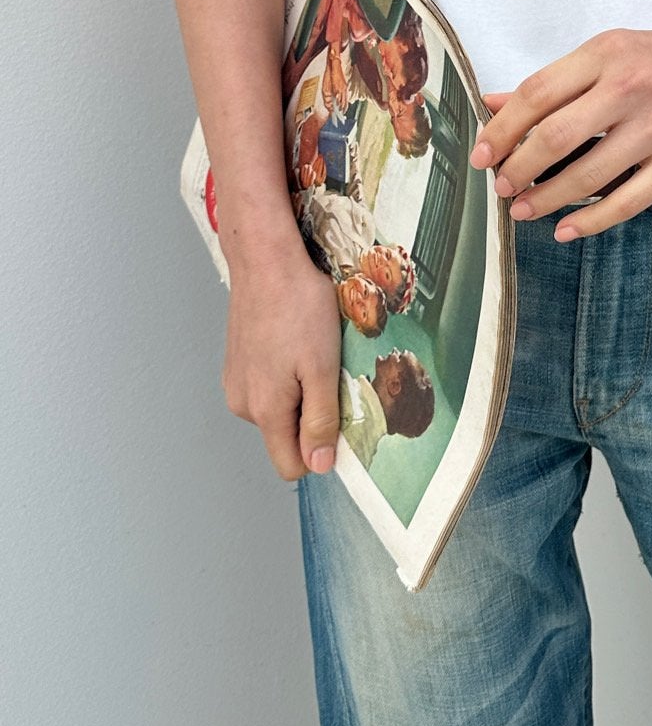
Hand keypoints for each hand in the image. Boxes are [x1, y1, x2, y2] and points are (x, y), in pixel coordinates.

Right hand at [221, 236, 342, 480]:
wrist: (266, 260)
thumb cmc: (297, 306)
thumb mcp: (322, 367)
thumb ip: (321, 421)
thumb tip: (319, 465)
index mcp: (265, 409)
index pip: (291, 465)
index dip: (321, 451)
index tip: (340, 417)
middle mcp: (243, 402)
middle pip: (286, 435)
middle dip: (312, 413)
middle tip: (327, 370)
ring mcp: (236, 381)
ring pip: (278, 408)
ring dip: (300, 390)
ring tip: (310, 350)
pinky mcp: (237, 362)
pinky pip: (267, 385)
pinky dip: (285, 372)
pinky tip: (294, 340)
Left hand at [467, 22, 651, 240]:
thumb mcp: (612, 52)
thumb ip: (556, 81)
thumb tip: (494, 105)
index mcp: (607, 53)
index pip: (537, 94)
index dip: (500, 130)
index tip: (481, 154)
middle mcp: (632, 87)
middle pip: (555, 136)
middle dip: (518, 169)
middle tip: (501, 185)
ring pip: (588, 175)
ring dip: (546, 198)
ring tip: (524, 208)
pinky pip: (628, 200)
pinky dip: (591, 220)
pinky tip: (567, 228)